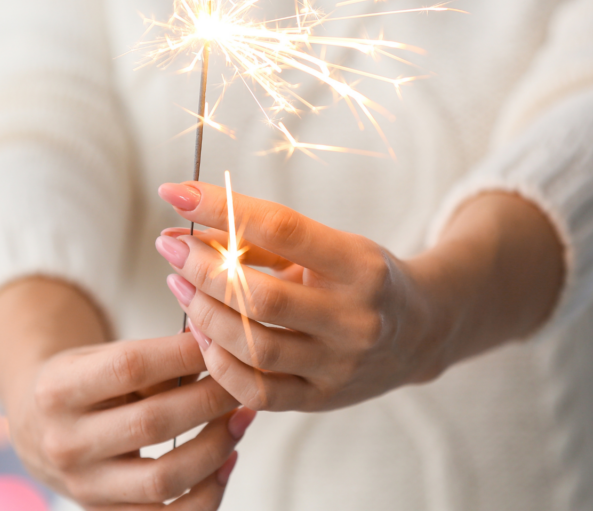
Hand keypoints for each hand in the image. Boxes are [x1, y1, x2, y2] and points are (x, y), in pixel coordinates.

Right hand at [0, 278, 255, 509]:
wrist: (35, 431)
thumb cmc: (82, 385)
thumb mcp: (100, 358)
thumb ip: (154, 357)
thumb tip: (216, 344)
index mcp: (58, 390)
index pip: (130, 367)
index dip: (184, 354)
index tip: (220, 342)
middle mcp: (65, 443)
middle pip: (153, 423)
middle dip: (211, 400)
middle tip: (242, 382)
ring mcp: (85, 486)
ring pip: (165, 478)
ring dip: (217, 446)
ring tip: (241, 418)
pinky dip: (209, 492)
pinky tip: (227, 460)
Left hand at [154, 182, 563, 412]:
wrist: (422, 332)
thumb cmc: (362, 278)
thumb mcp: (330, 247)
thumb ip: (264, 241)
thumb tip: (187, 228)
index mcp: (359, 264)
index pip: (281, 228)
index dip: (221, 207)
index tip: (175, 192)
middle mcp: (355, 318)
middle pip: (260, 295)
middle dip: (202, 268)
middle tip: (170, 248)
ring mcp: (340, 365)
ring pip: (255, 345)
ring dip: (204, 314)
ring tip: (180, 287)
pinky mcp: (323, 399)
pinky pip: (258, 391)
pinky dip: (220, 364)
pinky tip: (203, 336)